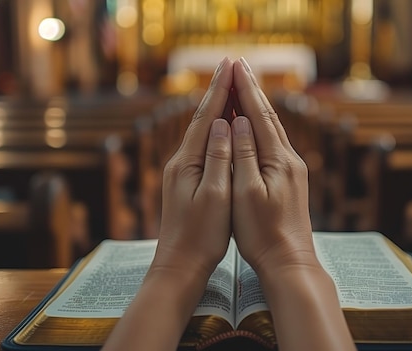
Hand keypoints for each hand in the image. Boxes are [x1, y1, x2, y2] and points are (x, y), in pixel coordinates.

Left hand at [152, 57, 234, 276]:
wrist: (180, 265)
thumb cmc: (202, 236)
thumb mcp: (215, 197)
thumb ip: (218, 158)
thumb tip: (221, 124)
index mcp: (186, 162)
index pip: (204, 117)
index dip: (219, 90)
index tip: (231, 65)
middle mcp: (179, 162)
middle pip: (200, 119)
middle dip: (216, 91)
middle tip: (230, 65)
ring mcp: (181, 171)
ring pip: (201, 131)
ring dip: (215, 107)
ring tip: (228, 86)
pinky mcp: (186, 181)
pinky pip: (202, 146)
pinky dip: (214, 129)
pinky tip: (221, 126)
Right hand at [230, 58, 355, 350]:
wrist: (289, 261)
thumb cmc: (263, 233)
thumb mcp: (247, 194)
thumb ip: (244, 156)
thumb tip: (238, 122)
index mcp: (278, 160)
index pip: (259, 116)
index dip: (246, 89)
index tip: (234, 66)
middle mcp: (289, 160)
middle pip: (269, 117)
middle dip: (253, 90)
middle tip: (239, 66)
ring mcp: (292, 170)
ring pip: (273, 130)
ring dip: (258, 106)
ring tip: (246, 87)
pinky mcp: (290, 180)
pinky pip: (274, 144)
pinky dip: (262, 128)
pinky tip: (257, 126)